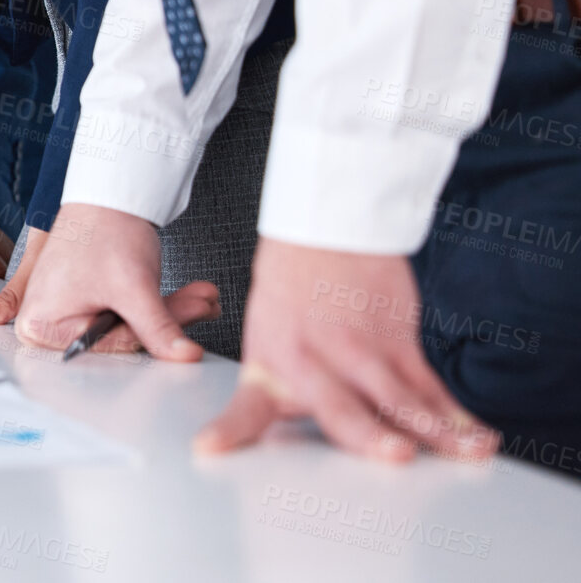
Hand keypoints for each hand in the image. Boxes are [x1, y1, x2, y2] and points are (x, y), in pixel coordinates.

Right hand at [0, 204, 217, 360]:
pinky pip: (128, 311)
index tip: (187, 341)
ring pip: (130, 323)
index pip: (107, 345)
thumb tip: (184, 357)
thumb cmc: (103, 229)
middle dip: (169, 319)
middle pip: (120, 335)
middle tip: (203, 305)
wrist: (106, 191)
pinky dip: (160, 302)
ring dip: (172, 310)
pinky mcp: (87, 300)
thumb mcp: (134, 287)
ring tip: (203, 297)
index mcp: (41, 325)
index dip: (150, 338)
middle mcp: (47, 322)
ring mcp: (66, 311)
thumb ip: (159, 329)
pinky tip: (191, 296)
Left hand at [195, 237, 498, 462]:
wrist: (322, 231)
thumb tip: (302, 440)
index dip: (229, 431)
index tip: (210, 448)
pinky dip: (456, 414)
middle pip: (340, 406)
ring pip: (401, 397)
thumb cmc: (293, 293)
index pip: (244, 407)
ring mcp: (359, 352)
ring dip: (434, 428)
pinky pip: (429, 384)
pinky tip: (476, 436)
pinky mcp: (396, 340)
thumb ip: (288, 389)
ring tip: (461, 450)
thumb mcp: (269, 338)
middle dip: (367, 433)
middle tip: (393, 454)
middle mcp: (312, 364)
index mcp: (269, 368)